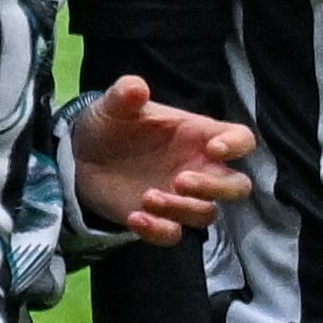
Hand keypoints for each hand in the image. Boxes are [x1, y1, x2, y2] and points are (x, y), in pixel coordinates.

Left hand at [66, 72, 256, 245]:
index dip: (237, 145)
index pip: (242, 139)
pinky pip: (174, 234)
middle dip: (216, 188)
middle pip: (237, 186)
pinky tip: (135, 217)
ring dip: (183, 210)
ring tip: (147, 198)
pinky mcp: (161, 218)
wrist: (81, 155)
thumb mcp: (114, 105)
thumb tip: (137, 87)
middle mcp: (200, 168)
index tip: (215, 148)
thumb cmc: (112, 124)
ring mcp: (183, 197)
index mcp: (200, 136)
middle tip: (180, 181)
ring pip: (207, 214)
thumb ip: (126, 93)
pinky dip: (159, 230)